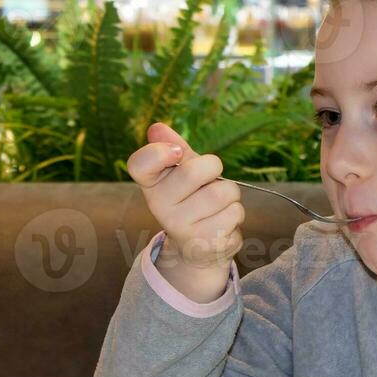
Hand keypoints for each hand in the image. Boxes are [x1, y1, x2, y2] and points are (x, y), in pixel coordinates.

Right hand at [127, 122, 244, 271]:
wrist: (195, 248)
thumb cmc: (191, 199)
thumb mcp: (180, 172)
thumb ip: (173, 148)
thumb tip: (157, 128)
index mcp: (151, 184)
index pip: (140, 163)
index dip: (159, 152)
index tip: (176, 152)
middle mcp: (159, 207)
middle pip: (195, 171)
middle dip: (213, 169)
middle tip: (210, 180)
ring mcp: (181, 227)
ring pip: (223, 192)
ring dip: (230, 195)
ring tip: (217, 205)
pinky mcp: (205, 243)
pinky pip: (235, 213)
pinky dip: (235, 213)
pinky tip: (222, 223)